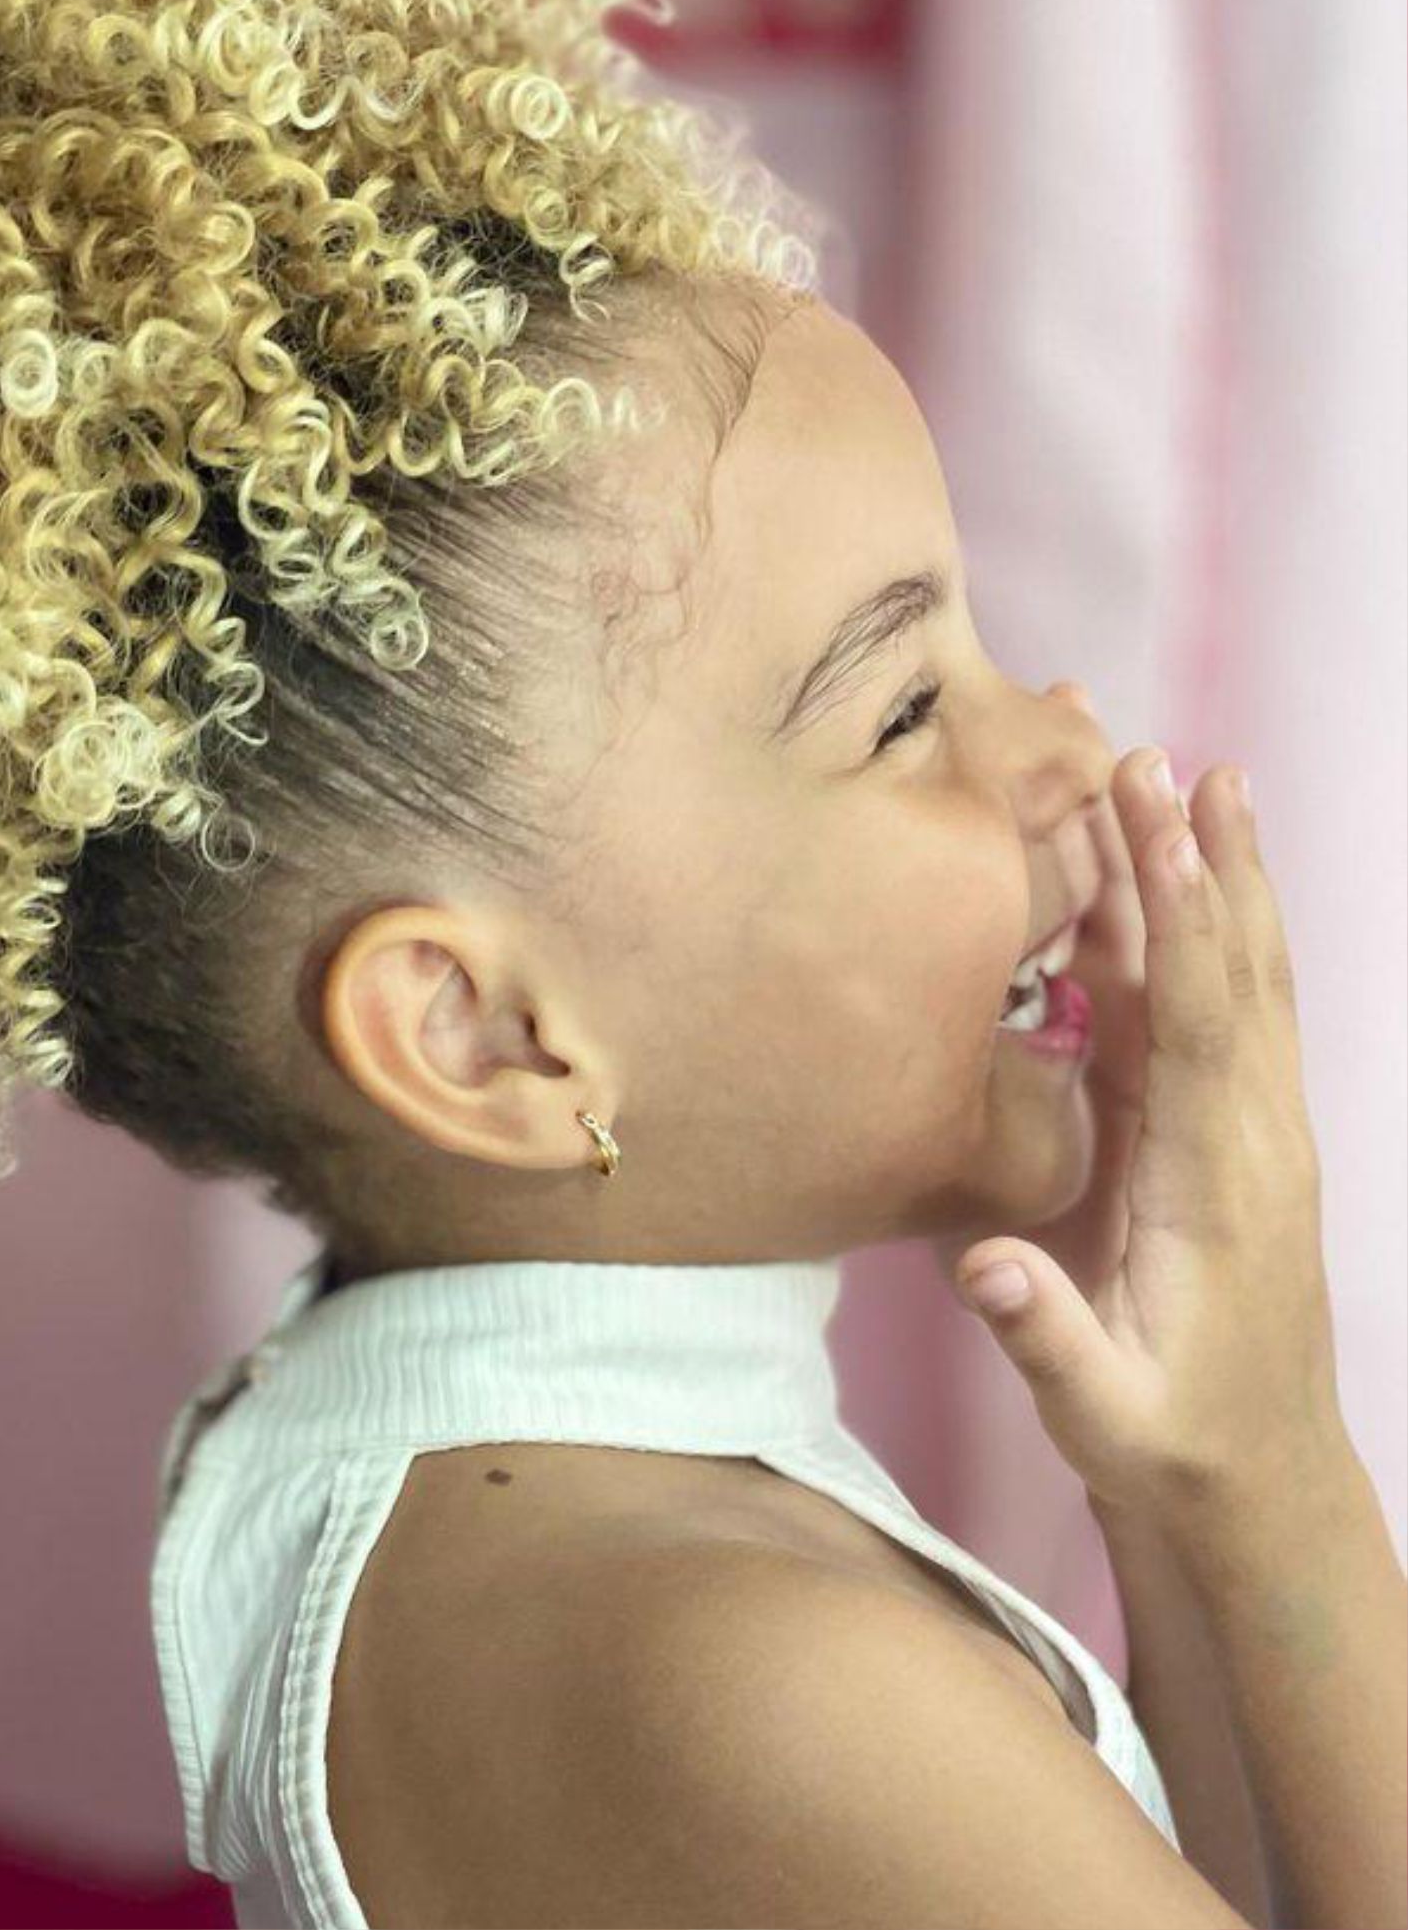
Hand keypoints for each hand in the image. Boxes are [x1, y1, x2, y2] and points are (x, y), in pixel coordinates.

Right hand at [940, 719, 1348, 1523]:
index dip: (1183, 922)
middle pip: (1233, 976)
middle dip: (1201, 862)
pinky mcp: (1225, 1140)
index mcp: (1221, 1191)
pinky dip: (1202, 936)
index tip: (1161, 825)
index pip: (1204, 1030)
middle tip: (1163, 757)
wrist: (1259, 1487)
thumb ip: (1047, 1336)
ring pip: (1238, 983)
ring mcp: (1249, 1136)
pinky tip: (1181, 885)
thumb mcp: (1103, 1415)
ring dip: (1217, 880)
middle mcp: (1252, 1142)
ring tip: (1197, 780)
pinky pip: (1216, 1017)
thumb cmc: (1174, 1445)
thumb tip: (984, 1265)